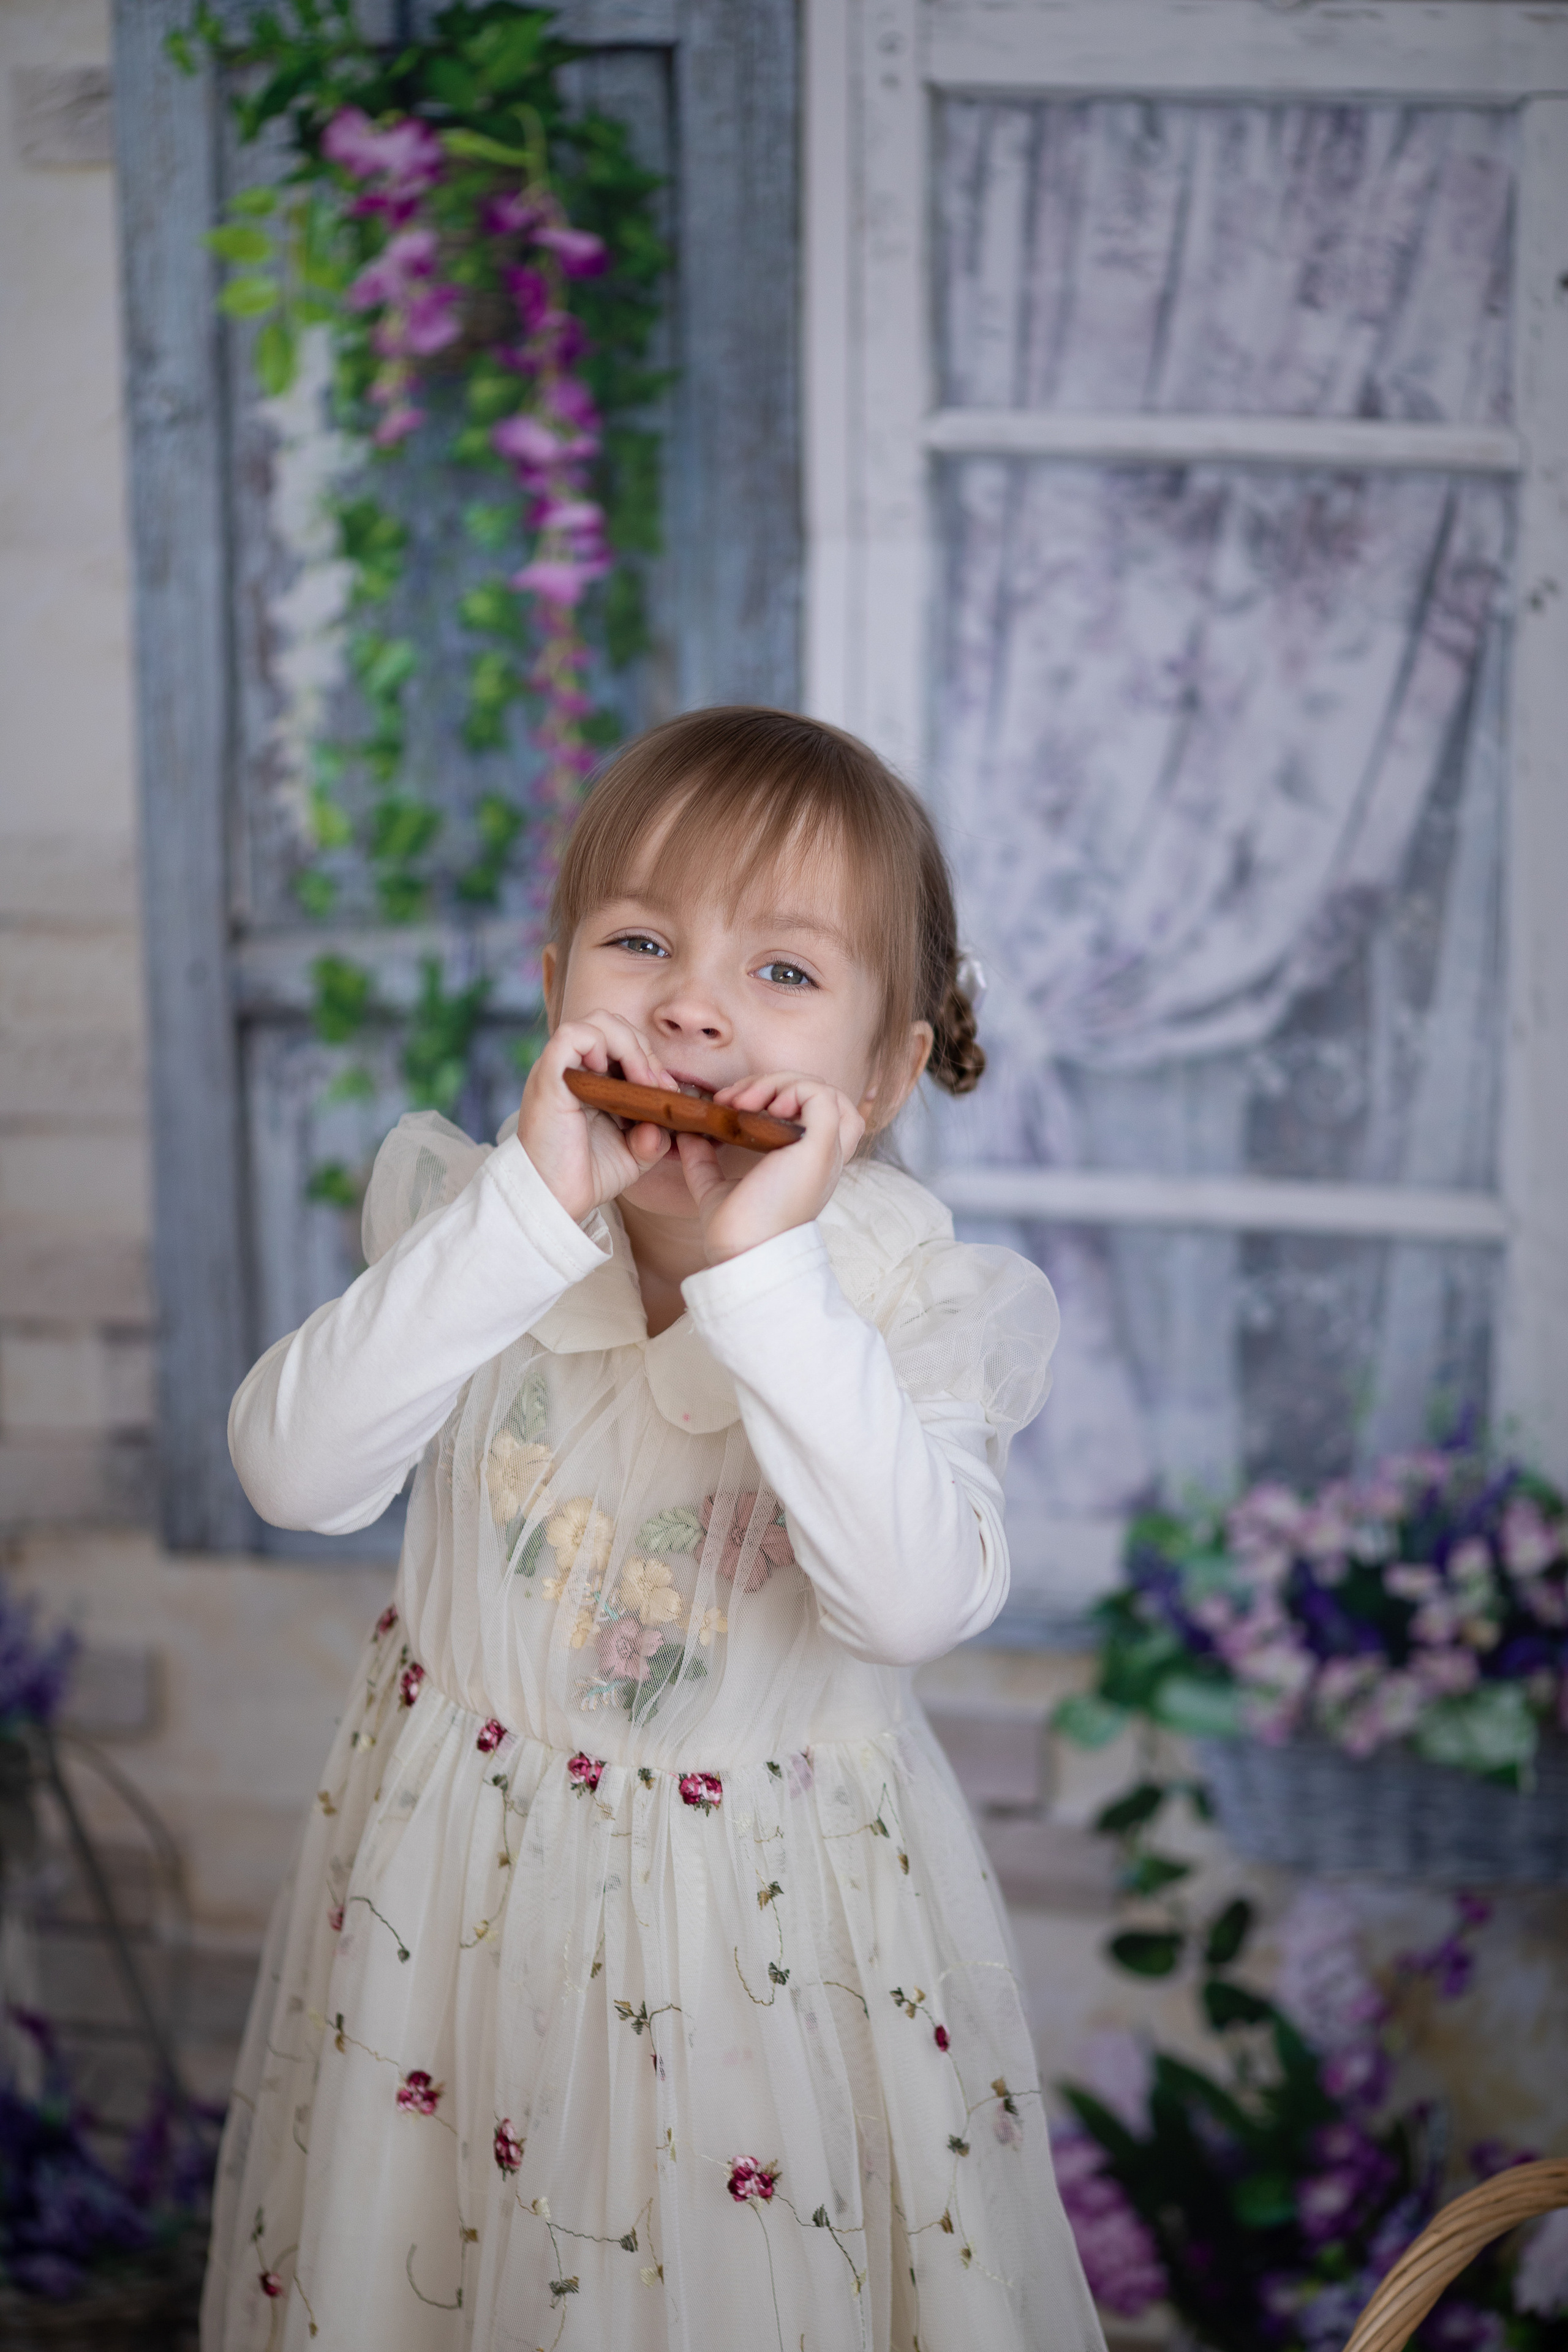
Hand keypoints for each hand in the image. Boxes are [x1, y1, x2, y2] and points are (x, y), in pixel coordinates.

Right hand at [518, 1013, 676, 1222]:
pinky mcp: (549, 1075)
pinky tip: (611, 1076)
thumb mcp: (634, 1153)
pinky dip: (599, 1045)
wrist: (556, 1197)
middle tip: (657, 1085)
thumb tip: (667, 1117)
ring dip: (629, 1045)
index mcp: (591, 1081)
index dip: (650, 1059)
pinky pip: (572, 1035)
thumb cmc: (588, 1175)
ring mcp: (560, 1069)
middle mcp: (574, 1069)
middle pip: (614, 1025)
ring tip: (640, 1080)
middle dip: (645, 1050)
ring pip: (597, 1021)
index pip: (624, 1043)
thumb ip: (654, 1134)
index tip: (668, 1091)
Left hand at [675, 1073, 864, 1264]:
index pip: (815, 1112)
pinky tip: (762, 1106)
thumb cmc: (734, 1230)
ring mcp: (826, 1151)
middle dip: (771, 1084)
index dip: (778, 1096)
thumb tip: (687, 1135)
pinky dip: (791, 1089)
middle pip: (818, 1095)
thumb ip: (704, 1161)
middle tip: (732, 1099)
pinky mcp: (820, 1146)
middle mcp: (823, 1156)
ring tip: (746, 1101)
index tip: (732, 1106)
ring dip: (782, 1084)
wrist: (742, 1250)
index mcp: (805, 1163)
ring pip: (823, 1090)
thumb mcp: (714, 1187)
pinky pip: (821, 1096)